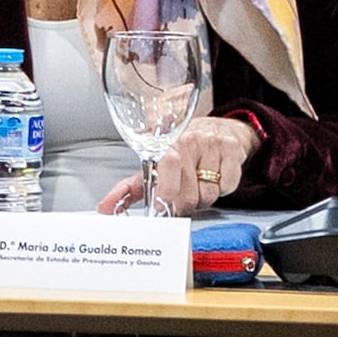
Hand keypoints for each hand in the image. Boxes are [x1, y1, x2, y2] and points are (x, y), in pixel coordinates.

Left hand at [103, 115, 257, 218]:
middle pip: (186, 193)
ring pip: (207, 193)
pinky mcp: (232, 149)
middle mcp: (187, 141)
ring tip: (198, 185)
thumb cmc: (183, 149)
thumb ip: (131, 187)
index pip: (160, 169)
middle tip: (180, 201)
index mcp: (164, 145)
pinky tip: (215, 177)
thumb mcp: (153, 163)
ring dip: (202, 198)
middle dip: (182, 204)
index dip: (161, 192)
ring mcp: (211, 144)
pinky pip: (228, 186)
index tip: (158, 209)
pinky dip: (222, 189)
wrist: (218, 127)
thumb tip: (105, 207)